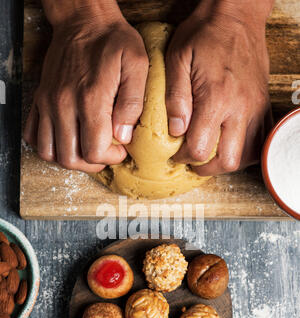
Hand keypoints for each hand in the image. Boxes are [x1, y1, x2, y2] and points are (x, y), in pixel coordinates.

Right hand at [24, 3, 148, 171]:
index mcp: (90, 99)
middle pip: (70, 158)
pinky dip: (48, 145)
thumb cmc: (113, 41)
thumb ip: (132, 103)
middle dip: (92, 163)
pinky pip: (33, 135)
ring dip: (69, 158)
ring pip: (49, 152)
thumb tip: (123, 135)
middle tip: (105, 153)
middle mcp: (64, 104)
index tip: (121, 149)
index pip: (94, 151)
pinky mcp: (40, 99)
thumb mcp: (136, 64)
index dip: (110, 157)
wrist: (83, 20)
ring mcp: (48, 103)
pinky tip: (66, 139)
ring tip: (86, 150)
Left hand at [165, 1, 272, 175]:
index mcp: (216, 98)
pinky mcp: (262, 105)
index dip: (183, 157)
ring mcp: (255, 108)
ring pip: (247, 156)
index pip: (199, 149)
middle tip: (192, 160)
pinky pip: (259, 141)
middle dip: (206, 168)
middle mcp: (240, 108)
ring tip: (210, 153)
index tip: (175, 152)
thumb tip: (175, 130)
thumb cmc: (204, 34)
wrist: (237, 14)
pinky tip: (228, 142)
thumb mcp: (178, 58)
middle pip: (227, 161)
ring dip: (226, 161)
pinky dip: (244, 149)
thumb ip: (175, 97)